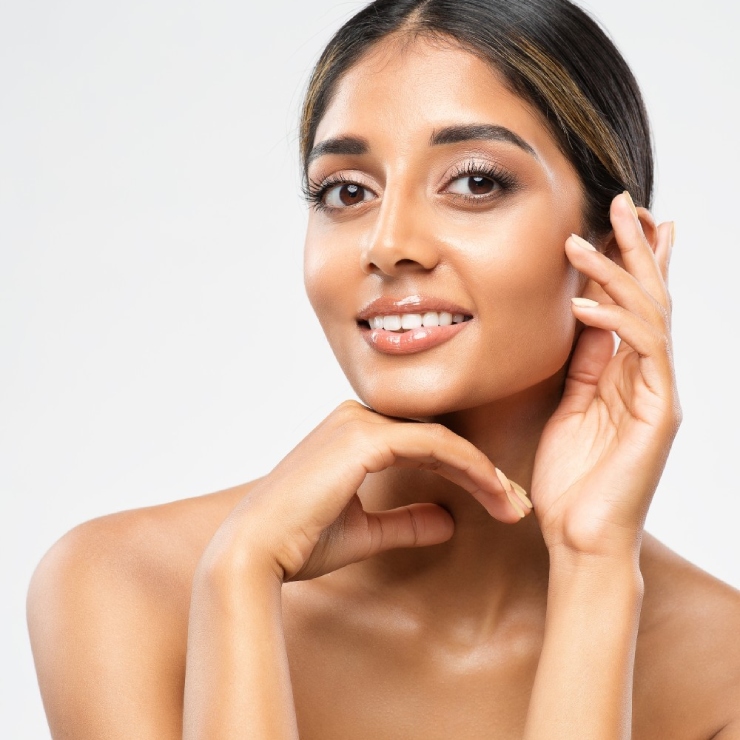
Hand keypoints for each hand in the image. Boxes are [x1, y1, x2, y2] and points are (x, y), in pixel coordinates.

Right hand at [202, 401, 528, 581]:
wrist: (256, 552)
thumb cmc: (299, 542)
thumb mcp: (365, 532)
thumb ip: (406, 522)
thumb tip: (449, 521)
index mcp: (353, 433)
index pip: (424, 443)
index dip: (466, 470)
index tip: (500, 503)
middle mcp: (357, 417)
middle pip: (439, 437)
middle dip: (483, 471)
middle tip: (517, 504)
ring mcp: (359, 423)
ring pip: (443, 439)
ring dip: (484, 472)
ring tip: (514, 506)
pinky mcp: (364, 438)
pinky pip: (434, 446)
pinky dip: (469, 467)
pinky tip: (493, 493)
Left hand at [531, 192, 679, 557]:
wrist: (580, 538)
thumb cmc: (572, 480)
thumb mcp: (571, 407)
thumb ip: (584, 365)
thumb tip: (583, 317)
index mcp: (627, 374)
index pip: (632, 305)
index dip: (629, 261)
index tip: (617, 221)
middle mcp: (649, 377)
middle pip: (649, 298)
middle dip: (635, 248)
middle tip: (621, 202)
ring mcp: (658, 393)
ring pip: (648, 316)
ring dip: (617, 274)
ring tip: (583, 240)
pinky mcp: (660, 414)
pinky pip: (642, 354)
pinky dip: (616, 323)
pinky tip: (587, 304)